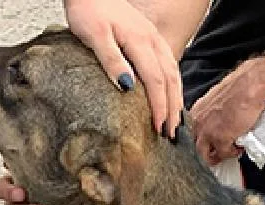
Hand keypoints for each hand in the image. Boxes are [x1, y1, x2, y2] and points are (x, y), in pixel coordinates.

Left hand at [65, 0, 182, 138]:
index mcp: (141, 42)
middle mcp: (152, 41)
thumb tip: (127, 87)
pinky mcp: (149, 38)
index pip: (156, 81)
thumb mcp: (95, 37)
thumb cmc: (89, 12)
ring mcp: (153, 38)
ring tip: (174, 120)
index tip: (158, 128)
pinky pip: (167, 64)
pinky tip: (168, 95)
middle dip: (172, 108)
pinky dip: (171, 83)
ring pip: (173, 72)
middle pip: (170, 79)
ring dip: (175, 98)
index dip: (159, 107)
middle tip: (171, 133)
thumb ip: (111, 61)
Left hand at [190, 61, 264, 165]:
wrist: (250, 85)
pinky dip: (231, 154)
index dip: (202, 140)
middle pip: (195, 145)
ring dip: (217, 156)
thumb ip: (214, 112)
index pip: (193, 132)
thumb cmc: (240, 88)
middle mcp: (197, 123)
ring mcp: (207, 132)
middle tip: (218, 154)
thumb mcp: (218, 100)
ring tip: (228, 153)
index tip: (210, 144)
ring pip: (204, 154)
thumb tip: (220, 121)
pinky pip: (223, 154)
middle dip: (206, 152)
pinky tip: (239, 149)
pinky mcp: (220, 139)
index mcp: (196, 111)